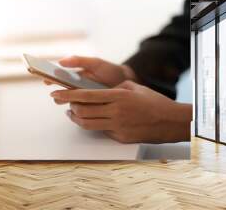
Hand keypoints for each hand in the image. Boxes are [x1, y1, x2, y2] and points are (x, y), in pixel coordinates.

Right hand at [45, 56, 136, 103]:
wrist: (126, 81)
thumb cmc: (109, 70)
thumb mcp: (95, 63)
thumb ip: (79, 60)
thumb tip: (61, 61)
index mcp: (74, 77)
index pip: (57, 79)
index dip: (49, 79)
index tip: (45, 80)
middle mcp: (76, 90)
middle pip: (61, 94)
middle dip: (58, 94)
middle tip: (57, 93)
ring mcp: (83, 100)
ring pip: (70, 103)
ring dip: (70, 102)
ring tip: (74, 99)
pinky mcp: (92, 109)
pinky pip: (82, 111)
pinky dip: (81, 110)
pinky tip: (84, 107)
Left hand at [50, 80, 191, 143]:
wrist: (170, 121)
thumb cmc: (153, 102)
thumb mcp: (133, 87)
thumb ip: (113, 89)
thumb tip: (96, 92)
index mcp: (118, 96)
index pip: (86, 95)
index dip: (68, 95)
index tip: (56, 93)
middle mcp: (115, 112)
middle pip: (82, 111)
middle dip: (69, 106)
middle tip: (63, 103)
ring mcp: (117, 127)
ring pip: (87, 124)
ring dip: (75, 118)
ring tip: (72, 113)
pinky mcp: (120, 137)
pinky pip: (100, 131)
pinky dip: (92, 124)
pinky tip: (90, 120)